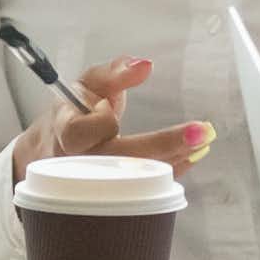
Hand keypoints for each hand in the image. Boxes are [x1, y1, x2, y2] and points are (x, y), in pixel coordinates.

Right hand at [8, 55, 211, 185]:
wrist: (57, 146)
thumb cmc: (76, 111)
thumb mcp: (88, 85)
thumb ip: (113, 74)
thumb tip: (144, 65)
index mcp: (65, 133)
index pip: (81, 131)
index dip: (101, 123)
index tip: (112, 109)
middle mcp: (77, 164)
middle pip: (118, 162)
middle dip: (163, 147)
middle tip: (201, 133)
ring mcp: (95, 184)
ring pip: (135, 180)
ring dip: (173, 161)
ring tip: (203, 143)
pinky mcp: (114, 193)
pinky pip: (144, 188)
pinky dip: (170, 171)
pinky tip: (193, 157)